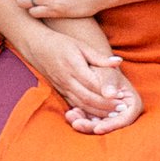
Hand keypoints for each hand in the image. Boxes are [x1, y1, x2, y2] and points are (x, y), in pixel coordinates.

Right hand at [28, 31, 143, 135]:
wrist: (37, 47)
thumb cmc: (62, 44)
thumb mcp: (81, 46)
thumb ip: (99, 57)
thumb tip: (118, 62)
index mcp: (74, 67)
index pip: (93, 84)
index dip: (107, 93)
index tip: (122, 97)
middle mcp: (67, 80)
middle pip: (88, 98)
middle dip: (105, 106)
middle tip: (121, 110)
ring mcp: (63, 88)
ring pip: (81, 105)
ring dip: (98, 112)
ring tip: (114, 116)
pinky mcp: (61, 92)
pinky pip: (74, 105)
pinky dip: (87, 112)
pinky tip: (98, 116)